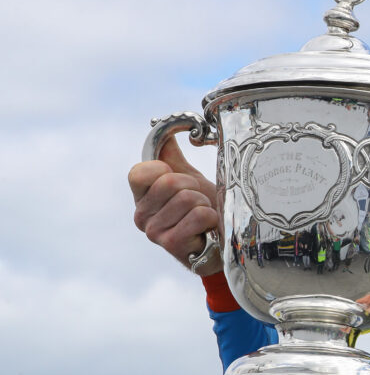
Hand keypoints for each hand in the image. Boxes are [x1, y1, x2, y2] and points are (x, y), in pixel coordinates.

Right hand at [129, 134, 221, 275]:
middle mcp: (141, 215)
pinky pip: (199, 215)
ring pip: (188, 198)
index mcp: (141, 197)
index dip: (167, 171)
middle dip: (194, 188)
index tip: (180, 182)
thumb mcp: (188, 181)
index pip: (140, 172)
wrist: (223, 246)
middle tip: (198, 203)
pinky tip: (208, 230)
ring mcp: (153, 232)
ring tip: (204, 218)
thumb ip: (172, 157)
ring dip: (205, 205)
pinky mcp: (171, 244)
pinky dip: (212, 219)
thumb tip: (162, 128)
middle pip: (170, 182)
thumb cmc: (204, 212)